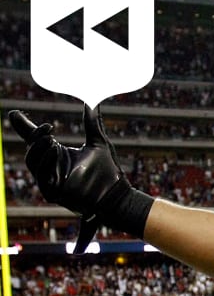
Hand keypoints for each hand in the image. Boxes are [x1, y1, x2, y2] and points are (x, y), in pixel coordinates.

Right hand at [7, 106, 153, 250]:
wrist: (117, 194)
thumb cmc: (108, 172)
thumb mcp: (98, 142)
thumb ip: (92, 121)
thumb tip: (92, 101)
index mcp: (56, 155)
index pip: (35, 140)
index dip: (24, 127)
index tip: (14, 114)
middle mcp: (50, 167)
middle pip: (32, 149)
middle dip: (35, 137)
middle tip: (48, 128)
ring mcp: (49, 181)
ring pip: (33, 163)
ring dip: (39, 149)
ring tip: (51, 138)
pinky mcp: (52, 193)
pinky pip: (41, 177)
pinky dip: (45, 163)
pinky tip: (54, 151)